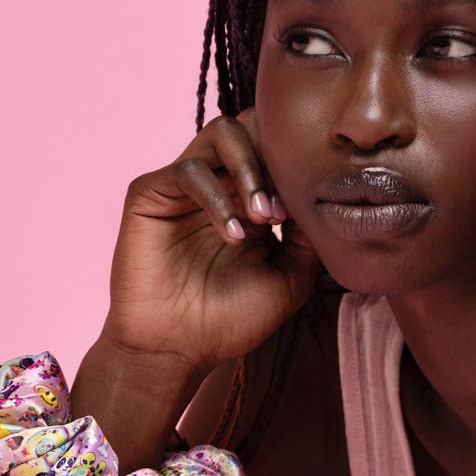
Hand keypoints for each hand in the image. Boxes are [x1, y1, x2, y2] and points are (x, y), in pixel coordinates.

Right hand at [98, 108, 320, 373]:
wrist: (179, 350)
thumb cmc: (232, 319)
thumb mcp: (291, 277)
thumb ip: (309, 234)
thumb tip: (325, 193)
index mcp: (249, 195)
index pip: (276, 147)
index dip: (298, 163)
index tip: (313, 203)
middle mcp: (218, 181)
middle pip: (252, 125)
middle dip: (276, 157)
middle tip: (285, 208)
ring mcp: (183, 184)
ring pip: (222, 132)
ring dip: (250, 169)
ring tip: (263, 217)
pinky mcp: (150, 193)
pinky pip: (187, 169)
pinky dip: (217, 197)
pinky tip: (233, 234)